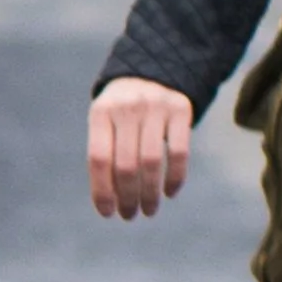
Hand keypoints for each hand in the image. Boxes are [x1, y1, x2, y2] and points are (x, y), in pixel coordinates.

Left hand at [88, 78, 193, 219]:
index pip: (99, 159)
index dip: (102, 190)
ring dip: (150, 192)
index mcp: (102, 112)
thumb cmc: (122, 109)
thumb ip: (106, 152)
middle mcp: (129, 107)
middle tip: (130, 215)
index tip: (108, 213)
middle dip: (128, 197)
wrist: (156, 67)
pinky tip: (171, 192)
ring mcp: (157, 106)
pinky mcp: (182, 107)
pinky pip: (179, 150)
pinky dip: (176, 176)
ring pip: (152, 161)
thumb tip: (112, 201)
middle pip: (126, 164)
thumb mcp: (105, 120)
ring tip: (149, 209)